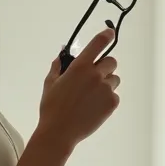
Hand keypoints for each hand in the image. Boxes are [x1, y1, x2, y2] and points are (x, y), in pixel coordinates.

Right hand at [37, 28, 121, 151]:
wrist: (59, 132)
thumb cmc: (52, 107)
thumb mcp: (50, 83)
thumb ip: (58, 66)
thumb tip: (62, 55)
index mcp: (80, 67)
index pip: (98, 44)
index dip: (106, 36)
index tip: (110, 33)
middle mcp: (96, 75)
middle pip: (111, 61)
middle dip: (104, 67)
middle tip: (93, 78)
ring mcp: (106, 89)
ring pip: (114, 79)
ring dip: (107, 83)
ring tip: (92, 96)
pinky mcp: (112, 103)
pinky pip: (114, 94)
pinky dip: (107, 98)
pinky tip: (94, 107)